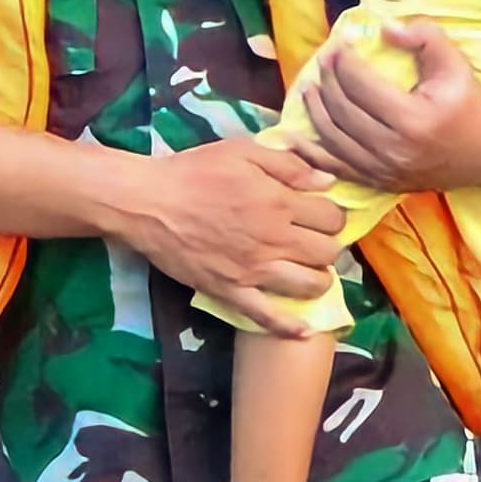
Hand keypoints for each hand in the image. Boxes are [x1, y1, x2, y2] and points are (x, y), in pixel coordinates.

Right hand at [115, 136, 341, 325]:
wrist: (147, 203)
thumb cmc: (194, 171)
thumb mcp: (243, 151)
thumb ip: (289, 165)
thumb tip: (328, 182)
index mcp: (278, 202)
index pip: (332, 218)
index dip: (332, 216)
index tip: (321, 215)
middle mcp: (273, 239)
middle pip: (327, 252)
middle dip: (328, 246)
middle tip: (315, 242)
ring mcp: (253, 270)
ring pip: (309, 285)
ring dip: (318, 280)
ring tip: (309, 272)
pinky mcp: (230, 292)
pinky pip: (267, 317)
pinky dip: (290, 327)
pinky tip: (305, 330)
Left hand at [301, 17, 480, 193]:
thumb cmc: (472, 106)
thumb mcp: (456, 64)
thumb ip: (423, 38)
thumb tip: (382, 28)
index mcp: (413, 120)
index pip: (361, 86)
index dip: (345, 60)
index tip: (340, 41)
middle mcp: (393, 150)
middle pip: (343, 110)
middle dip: (328, 79)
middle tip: (325, 59)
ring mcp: (383, 171)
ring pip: (333, 138)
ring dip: (315, 109)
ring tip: (310, 85)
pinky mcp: (379, 182)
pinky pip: (334, 168)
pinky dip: (309, 152)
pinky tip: (293, 136)